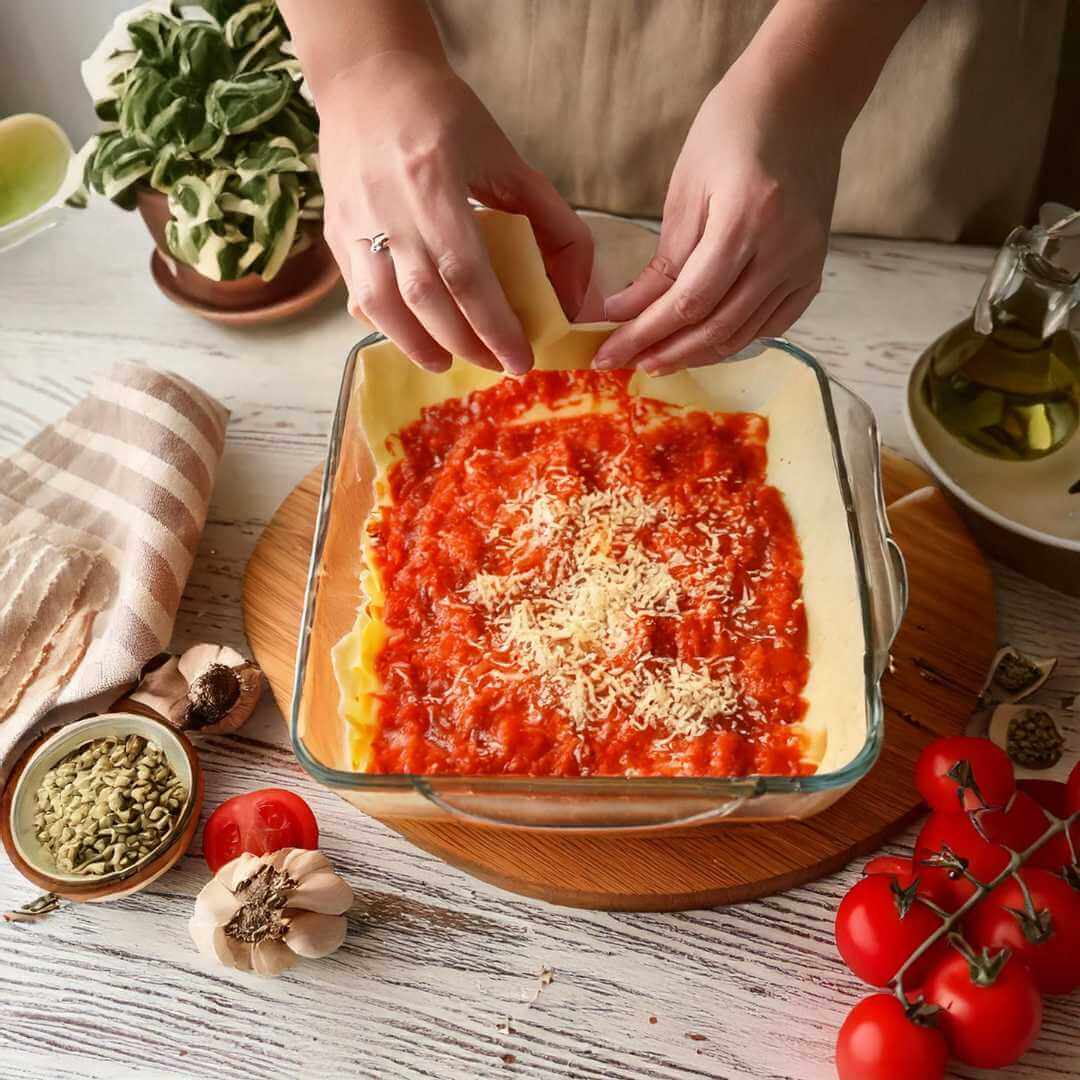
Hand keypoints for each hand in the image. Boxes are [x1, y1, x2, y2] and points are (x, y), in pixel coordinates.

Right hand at [319, 52, 592, 373]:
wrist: (368, 78)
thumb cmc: (446, 117)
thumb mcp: (509, 160)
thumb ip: (553, 225)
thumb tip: (576, 297)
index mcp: (434, 179)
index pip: (466, 272)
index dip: (494, 325)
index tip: (520, 360)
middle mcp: (386, 204)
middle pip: (425, 298)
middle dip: (465, 343)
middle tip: (495, 365)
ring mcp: (351, 220)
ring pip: (381, 305)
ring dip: (418, 345)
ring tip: (448, 363)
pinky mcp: (333, 232)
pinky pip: (357, 294)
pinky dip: (387, 325)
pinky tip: (413, 336)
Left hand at [593, 75, 841, 374]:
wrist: (802, 100)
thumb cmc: (734, 131)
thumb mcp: (686, 190)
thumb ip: (662, 261)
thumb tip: (624, 313)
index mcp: (746, 220)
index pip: (688, 302)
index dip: (644, 334)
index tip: (608, 351)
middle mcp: (783, 250)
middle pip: (716, 328)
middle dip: (665, 353)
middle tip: (627, 364)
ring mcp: (804, 264)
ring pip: (743, 335)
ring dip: (696, 354)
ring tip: (656, 359)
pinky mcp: (813, 271)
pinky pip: (771, 325)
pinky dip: (733, 340)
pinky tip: (702, 344)